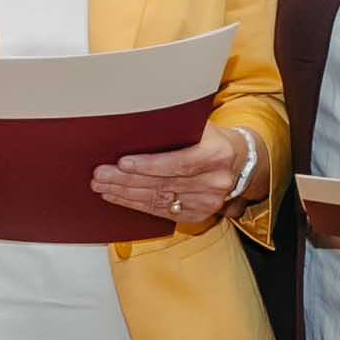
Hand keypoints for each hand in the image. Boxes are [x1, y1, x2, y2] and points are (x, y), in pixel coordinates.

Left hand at [96, 122, 250, 231]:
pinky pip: (161, 212)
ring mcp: (209, 202)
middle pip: (163, 183)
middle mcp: (215, 182)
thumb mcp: (199, 125)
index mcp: (217, 154)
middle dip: (127, 180)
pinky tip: (118, 196)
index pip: (179, 163)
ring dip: (125, 194)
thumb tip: (133, 125)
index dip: (149, 165)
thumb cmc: (211, 138)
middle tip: (101, 175)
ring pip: (159, 200)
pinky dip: (136, 204)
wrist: (239, 161)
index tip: (122, 163)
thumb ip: (174, 127)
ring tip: (102, 185)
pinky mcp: (199, 215)